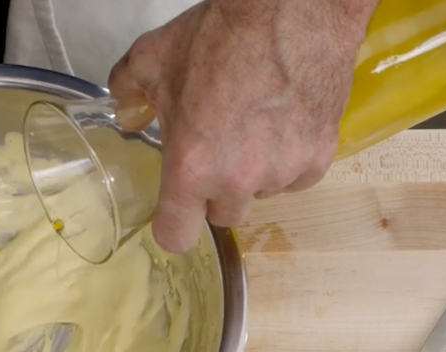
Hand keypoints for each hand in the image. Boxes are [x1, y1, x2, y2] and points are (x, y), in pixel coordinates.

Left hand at [108, 0, 378, 252]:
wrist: (291, 9)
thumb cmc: (221, 35)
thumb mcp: (154, 59)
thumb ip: (129, 94)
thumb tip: (126, 114)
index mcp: (191, 166)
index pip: (177, 236)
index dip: (173, 224)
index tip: (175, 211)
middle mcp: (238, 179)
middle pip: (223, 215)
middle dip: (216, 190)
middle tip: (216, 147)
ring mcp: (283, 171)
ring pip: (261, 194)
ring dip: (255, 173)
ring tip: (252, 125)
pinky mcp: (319, 156)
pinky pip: (298, 177)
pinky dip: (290, 159)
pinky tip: (282, 122)